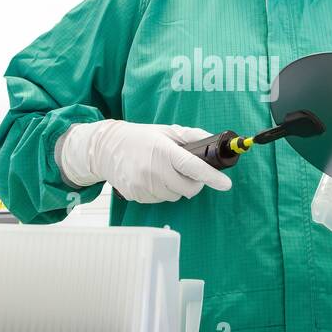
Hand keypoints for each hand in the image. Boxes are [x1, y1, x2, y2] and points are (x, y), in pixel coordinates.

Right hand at [57, 120, 232, 203]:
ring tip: (163, 172)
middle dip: (194, 183)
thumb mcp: (166, 131)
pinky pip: (159, 200)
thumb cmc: (140, 138)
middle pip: (188, 189)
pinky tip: (152, 178)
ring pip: (174, 196)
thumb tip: (214, 141)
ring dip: (175, 188)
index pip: (192, 166)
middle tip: (187, 173)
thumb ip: (191, 136)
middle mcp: (153, 170)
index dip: (211, 177)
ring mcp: (143, 185)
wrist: (106, 148)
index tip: (225, 184)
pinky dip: (161, 192)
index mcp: (163, 151)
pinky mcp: (136, 196)